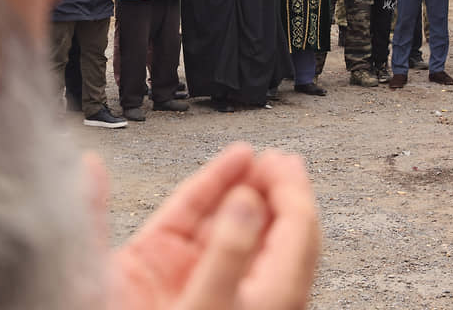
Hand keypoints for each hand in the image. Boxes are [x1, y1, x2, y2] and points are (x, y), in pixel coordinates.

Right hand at [107, 143, 320, 309]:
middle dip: (272, 186)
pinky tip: (221, 165)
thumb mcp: (210, 306)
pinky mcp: (157, 260)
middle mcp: (233, 283)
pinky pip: (187, 216)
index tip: (286, 163)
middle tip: (273, 158)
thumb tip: (247, 200)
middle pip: (267, 225)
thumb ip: (230, 252)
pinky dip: (204, 186)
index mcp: (264, 299)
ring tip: (249, 157)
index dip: (293, 194)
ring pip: (227, 215)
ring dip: (241, 183)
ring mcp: (195, 268)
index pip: (294, 236)